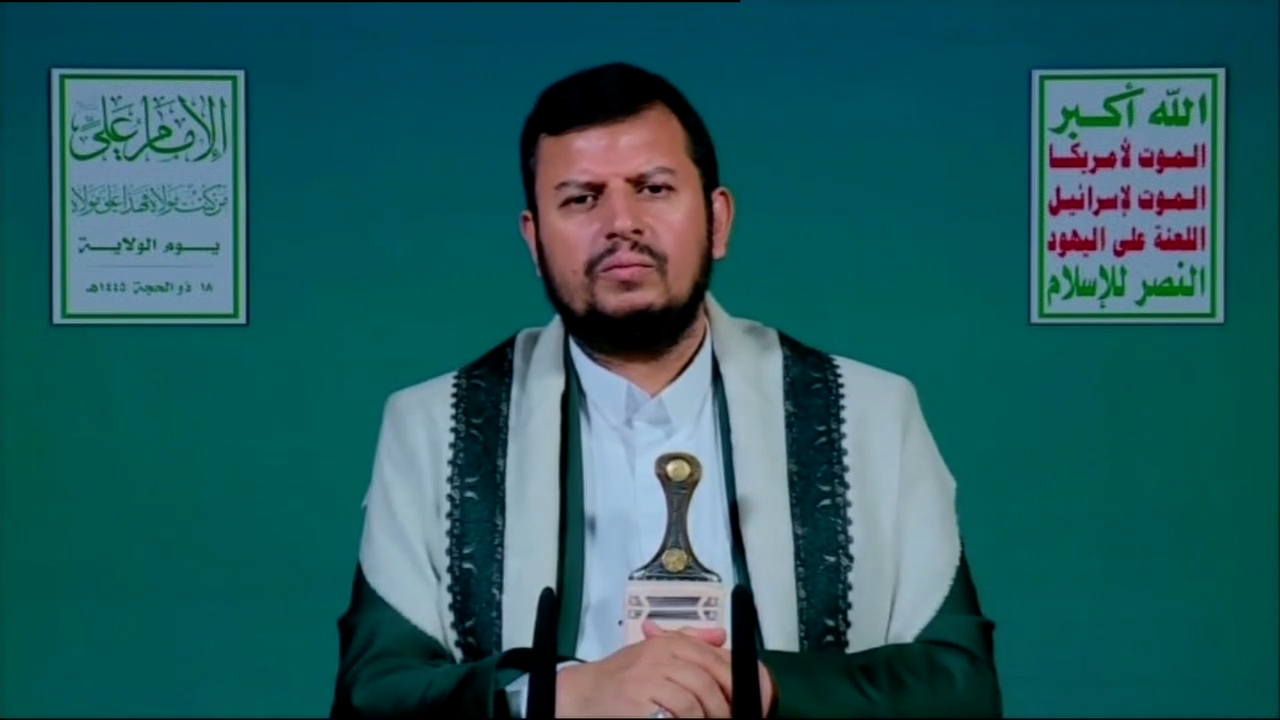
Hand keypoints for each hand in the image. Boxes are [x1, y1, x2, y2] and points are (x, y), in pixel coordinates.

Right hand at [555, 621, 732, 717]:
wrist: (581, 694)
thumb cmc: (619, 679)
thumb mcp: (654, 654)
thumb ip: (688, 643)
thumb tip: (721, 637)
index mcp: (672, 643)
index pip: (720, 657)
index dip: (745, 680)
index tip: (758, 701)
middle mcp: (663, 653)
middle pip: (713, 677)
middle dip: (730, 703)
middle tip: (736, 718)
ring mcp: (650, 675)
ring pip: (700, 697)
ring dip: (712, 717)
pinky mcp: (640, 697)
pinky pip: (680, 711)